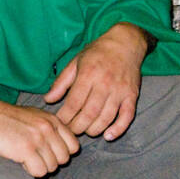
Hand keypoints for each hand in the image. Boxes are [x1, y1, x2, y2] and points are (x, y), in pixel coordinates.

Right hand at [0, 100, 78, 177]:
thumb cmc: (7, 118)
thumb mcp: (35, 116)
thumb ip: (50, 128)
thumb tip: (62, 147)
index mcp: (53, 120)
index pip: (74, 146)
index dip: (62, 153)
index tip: (48, 152)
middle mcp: (49, 129)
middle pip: (64, 159)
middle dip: (50, 162)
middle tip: (35, 157)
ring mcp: (39, 139)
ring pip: (52, 167)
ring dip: (38, 167)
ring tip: (25, 157)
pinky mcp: (27, 149)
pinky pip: (40, 171)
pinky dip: (30, 171)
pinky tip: (20, 161)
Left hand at [44, 23, 145, 140]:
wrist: (126, 42)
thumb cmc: (98, 52)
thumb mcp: (76, 62)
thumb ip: (61, 82)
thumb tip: (48, 100)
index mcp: (88, 74)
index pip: (74, 103)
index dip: (65, 117)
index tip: (59, 123)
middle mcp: (104, 83)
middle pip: (89, 113)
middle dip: (77, 127)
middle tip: (70, 132)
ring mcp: (120, 91)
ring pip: (106, 118)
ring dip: (94, 130)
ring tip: (85, 131)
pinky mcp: (132, 95)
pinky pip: (127, 116)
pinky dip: (118, 129)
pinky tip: (108, 136)